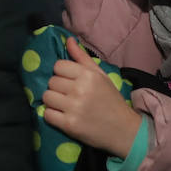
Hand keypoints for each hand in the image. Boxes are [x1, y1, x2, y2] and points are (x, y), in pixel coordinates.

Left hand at [41, 38, 141, 157]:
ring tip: (65, 105)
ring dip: (53, 101)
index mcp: (88, 75)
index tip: (70, 81)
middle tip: (69, 95)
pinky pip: (46, 114)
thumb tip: (68, 40)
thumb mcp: (100, 76)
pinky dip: (52, 115)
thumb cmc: (111, 100)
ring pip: (46, 96)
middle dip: (58, 87)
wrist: (124, 130)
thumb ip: (82, 57)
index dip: (62, 73)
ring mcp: (74, 107)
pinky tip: (63, 116)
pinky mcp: (69, 125)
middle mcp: (80, 89)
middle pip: (51, 81)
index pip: (58, 66)